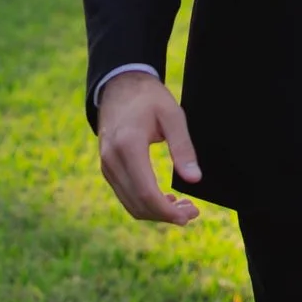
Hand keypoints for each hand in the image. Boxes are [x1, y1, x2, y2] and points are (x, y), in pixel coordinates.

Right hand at [97, 73, 201, 224]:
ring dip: (157, 213)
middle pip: (139, 204)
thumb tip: (194, 179)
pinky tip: (166, 199)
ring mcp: (107, 166)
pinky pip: (126, 195)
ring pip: (131, 204)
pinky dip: (145, 204)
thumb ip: (183, 147)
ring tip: (183, 207)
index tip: (190, 214)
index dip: (168, 211)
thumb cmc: (148, 98)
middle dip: (166, 215)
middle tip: (192, 213)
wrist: (119, 86)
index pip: (147, 192)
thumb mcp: (172, 115)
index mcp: (128, 146)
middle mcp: (112, 160)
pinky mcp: (108, 169)